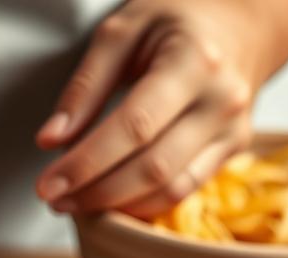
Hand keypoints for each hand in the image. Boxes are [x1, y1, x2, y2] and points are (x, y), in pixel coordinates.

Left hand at [35, 0, 273, 219]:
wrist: (239, 25)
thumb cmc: (174, 22)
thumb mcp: (121, 32)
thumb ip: (85, 86)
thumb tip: (51, 140)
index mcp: (194, 61)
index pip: (134, 126)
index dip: (87, 163)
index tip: (48, 184)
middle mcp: (222, 99)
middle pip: (153, 167)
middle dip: (96, 192)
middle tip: (54, 199)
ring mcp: (233, 129)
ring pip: (171, 189)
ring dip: (117, 205)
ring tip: (75, 202)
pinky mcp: (233, 150)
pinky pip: (184, 190)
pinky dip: (143, 203)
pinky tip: (110, 199)